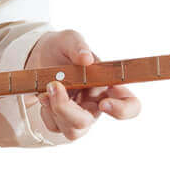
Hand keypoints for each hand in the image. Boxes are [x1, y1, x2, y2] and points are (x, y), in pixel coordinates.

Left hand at [25, 29, 140, 140]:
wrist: (39, 55)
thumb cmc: (62, 48)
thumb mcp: (69, 39)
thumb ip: (78, 46)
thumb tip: (86, 58)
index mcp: (108, 86)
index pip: (130, 105)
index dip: (123, 110)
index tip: (104, 103)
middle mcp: (95, 104)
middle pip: (88, 122)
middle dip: (67, 110)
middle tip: (55, 86)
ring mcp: (78, 115)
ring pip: (71, 130)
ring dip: (55, 109)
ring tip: (48, 87)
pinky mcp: (60, 120)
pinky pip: (54, 126)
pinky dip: (46, 110)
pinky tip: (44, 94)